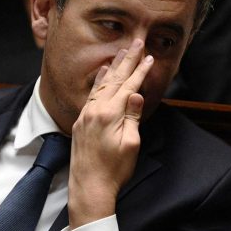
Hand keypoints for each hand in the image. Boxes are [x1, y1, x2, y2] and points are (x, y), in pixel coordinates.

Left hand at [67, 39, 151, 227]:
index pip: (129, 86)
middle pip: (115, 79)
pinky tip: (102, 73)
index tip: (149, 57)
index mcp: (110, 114)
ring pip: (102, 84)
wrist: (89, 187)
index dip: (140, 71)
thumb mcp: (131, 145)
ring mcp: (86, 115)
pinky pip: (91, 94)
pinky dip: (99, 80)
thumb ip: (133, 117)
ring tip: (121, 51)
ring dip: (113, 67)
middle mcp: (95, 110)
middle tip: (136, 42)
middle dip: (127, 60)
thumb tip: (136, 94)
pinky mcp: (81, 122)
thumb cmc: (114, 171)